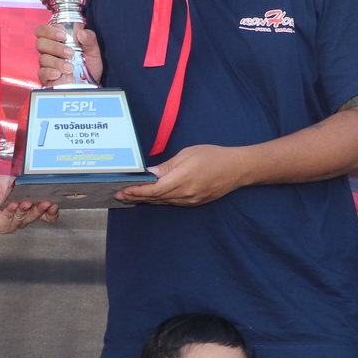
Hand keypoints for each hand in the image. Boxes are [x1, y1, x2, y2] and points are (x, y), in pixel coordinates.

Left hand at [0, 173, 56, 232]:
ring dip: (24, 211)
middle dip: (40, 210)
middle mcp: (21, 220)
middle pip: (33, 218)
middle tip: (45, 202)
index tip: (54, 205)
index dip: (51, 213)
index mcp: (29, 211)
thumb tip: (40, 181)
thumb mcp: (17, 182)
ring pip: (20, 220)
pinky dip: (10, 212)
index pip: (45, 217)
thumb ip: (29, 184)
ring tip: (26, 202)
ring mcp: (10, 224)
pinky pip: (6, 220)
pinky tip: (12, 205)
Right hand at [34, 24, 102, 87]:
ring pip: (43, 58)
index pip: (44, 30)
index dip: (50, 31)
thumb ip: (89, 39)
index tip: (63, 35)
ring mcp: (47, 64)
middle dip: (54, 47)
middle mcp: (50, 50)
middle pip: (41, 43)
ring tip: (70, 67)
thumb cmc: (89, 64)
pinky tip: (58, 74)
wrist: (92, 82)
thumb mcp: (93, 50)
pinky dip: (49, 72)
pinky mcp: (46, 77)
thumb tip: (81, 32)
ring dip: (56, 62)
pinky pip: (42, 73)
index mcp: (57, 40)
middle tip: (69, 53)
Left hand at [114, 144, 251, 206]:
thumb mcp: (188, 154)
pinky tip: (151, 197)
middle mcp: (185, 194)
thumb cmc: (213, 156)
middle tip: (119, 194)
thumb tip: (150, 173)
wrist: (238, 169)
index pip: (154, 189)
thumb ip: (167, 166)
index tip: (123, 189)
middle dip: (136, 196)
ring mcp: (191, 200)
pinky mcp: (195, 202)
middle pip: (156, 198)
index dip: (137, 191)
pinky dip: (159, 200)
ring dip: (146, 200)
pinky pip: (173, 202)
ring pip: (163, 202)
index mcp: (182, 179)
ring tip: (130, 197)